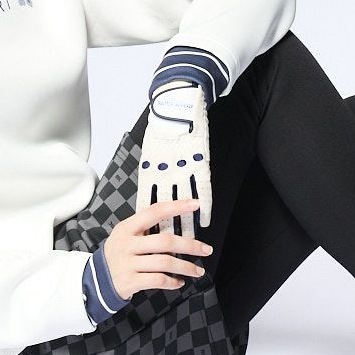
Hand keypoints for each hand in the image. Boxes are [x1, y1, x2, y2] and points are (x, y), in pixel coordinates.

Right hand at [103, 198, 213, 299]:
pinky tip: (179, 282)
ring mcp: (127, 263)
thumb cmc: (119, 254)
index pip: (154, 212)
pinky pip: (157, 280)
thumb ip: (146, 228)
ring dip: (186, 267)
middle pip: (164, 241)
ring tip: (198, 270)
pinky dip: (172, 282)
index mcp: (127, 227)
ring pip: (164, 262)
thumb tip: (177, 219)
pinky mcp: (130, 281)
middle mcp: (127, 244)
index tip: (194, 204)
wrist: (96, 280)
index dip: (176, 207)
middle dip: (190, 245)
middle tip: (206, 249)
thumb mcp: (125, 235)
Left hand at [135, 81, 212, 235]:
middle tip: (169, 250)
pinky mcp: (199, 164)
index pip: (148, 203)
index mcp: (150, 170)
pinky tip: (206, 222)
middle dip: (167, 231)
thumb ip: (150, 168)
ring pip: (184, 205)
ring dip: (187, 225)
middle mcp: (164, 174)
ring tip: (190, 244)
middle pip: (164, 210)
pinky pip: (203, 190)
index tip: (150, 239)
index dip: (149, 222)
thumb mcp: (150, 148)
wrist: (177, 105)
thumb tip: (148, 183)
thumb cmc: (163, 124)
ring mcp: (183, 170)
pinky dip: (205, 207)